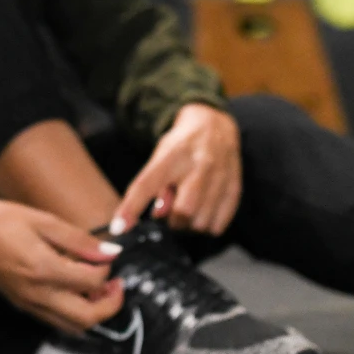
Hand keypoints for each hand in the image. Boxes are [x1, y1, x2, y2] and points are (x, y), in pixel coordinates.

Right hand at [0, 179, 123, 333]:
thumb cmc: (1, 220)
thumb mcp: (44, 221)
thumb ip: (79, 240)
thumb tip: (109, 253)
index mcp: (44, 269)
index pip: (92, 282)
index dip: (108, 269)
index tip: (108, 255)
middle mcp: (37, 294)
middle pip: (87, 318)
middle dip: (109, 304)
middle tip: (114, 284)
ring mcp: (28, 303)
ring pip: (72, 327)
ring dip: (92, 312)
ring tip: (96, 289)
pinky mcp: (21, 305)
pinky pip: (55, 320)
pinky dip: (72, 312)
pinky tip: (72, 290)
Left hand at [113, 103, 240, 235]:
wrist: (215, 126)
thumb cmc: (180, 146)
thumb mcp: (160, 156)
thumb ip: (153, 184)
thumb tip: (158, 215)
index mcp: (171, 155)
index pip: (146, 184)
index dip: (131, 208)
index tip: (119, 228)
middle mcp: (198, 165)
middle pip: (183, 211)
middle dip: (173, 221)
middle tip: (172, 213)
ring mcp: (220, 176)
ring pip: (201, 222)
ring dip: (190, 225)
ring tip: (189, 209)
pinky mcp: (234, 187)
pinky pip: (218, 224)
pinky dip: (207, 225)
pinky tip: (203, 210)